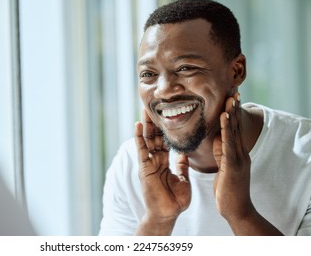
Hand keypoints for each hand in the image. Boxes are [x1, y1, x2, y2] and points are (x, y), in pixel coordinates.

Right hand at [134, 109, 190, 234]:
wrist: (168, 214)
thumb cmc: (175, 200)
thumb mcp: (183, 179)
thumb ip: (182, 166)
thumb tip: (185, 154)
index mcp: (164, 163)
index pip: (164, 142)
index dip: (166, 130)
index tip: (168, 116)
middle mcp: (155, 161)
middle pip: (154, 138)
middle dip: (154, 123)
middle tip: (155, 107)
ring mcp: (148, 164)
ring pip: (147, 140)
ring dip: (145, 125)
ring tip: (145, 110)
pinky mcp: (144, 168)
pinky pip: (141, 150)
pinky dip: (138, 137)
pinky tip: (137, 125)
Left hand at [213, 93, 253, 221]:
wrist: (236, 210)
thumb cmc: (228, 190)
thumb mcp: (224, 167)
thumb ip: (221, 152)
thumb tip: (217, 137)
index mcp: (237, 153)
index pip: (234, 129)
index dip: (233, 113)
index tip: (231, 97)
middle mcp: (240, 153)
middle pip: (236, 126)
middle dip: (235, 108)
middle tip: (234, 90)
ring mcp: (238, 158)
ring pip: (234, 131)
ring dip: (232, 113)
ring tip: (232, 97)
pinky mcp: (233, 165)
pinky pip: (229, 143)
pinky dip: (227, 128)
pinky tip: (225, 116)